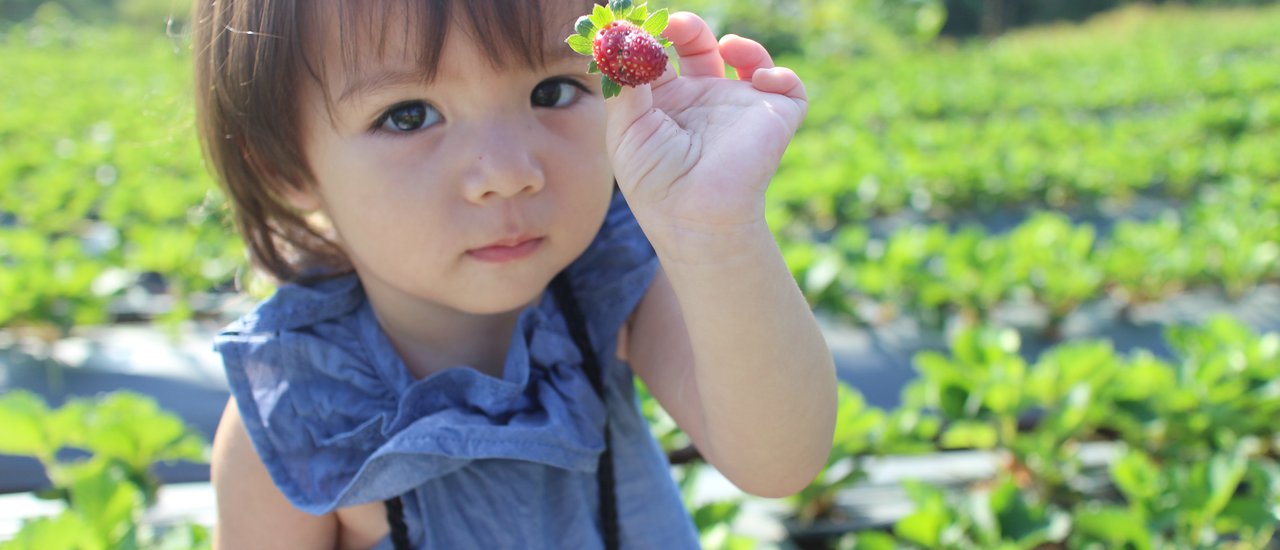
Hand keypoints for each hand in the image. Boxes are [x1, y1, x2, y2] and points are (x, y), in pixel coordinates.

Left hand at [604, 12, 807, 246]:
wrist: (695, 215)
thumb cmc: (656, 181)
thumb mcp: (625, 128)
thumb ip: (623, 81)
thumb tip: (617, 39)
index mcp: (666, 105)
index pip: (658, 57)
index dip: (651, 37)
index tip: (641, 26)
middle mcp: (702, 102)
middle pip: (699, 47)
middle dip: (688, 28)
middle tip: (675, 25)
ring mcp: (739, 109)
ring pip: (748, 60)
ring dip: (741, 44)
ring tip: (725, 46)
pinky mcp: (774, 118)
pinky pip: (789, 87)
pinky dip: (778, 73)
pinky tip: (757, 79)